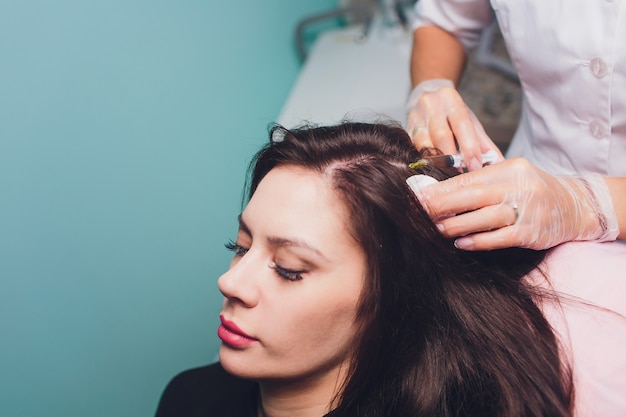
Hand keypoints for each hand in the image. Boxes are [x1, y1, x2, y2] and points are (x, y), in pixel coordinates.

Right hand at [406, 79, 503, 170]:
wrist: (426, 94)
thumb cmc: (451, 112)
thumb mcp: (470, 121)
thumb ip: (484, 143)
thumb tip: (499, 164)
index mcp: (452, 100)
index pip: (462, 124)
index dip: (469, 147)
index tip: (475, 166)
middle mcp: (432, 106)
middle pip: (440, 135)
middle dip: (451, 157)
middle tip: (460, 174)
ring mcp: (415, 117)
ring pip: (424, 143)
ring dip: (436, 162)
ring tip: (445, 175)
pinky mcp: (405, 129)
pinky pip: (413, 149)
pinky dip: (424, 161)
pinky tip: (431, 170)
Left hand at [417, 158, 617, 249]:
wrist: (574, 205)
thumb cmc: (532, 190)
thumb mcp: (510, 176)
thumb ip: (481, 182)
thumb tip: (440, 192)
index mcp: (509, 169)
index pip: (469, 179)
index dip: (441, 189)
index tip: (418, 196)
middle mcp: (519, 187)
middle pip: (473, 196)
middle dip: (442, 206)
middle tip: (420, 213)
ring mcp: (527, 210)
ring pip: (483, 218)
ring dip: (456, 225)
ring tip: (437, 229)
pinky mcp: (531, 233)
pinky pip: (498, 238)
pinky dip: (477, 241)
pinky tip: (461, 243)